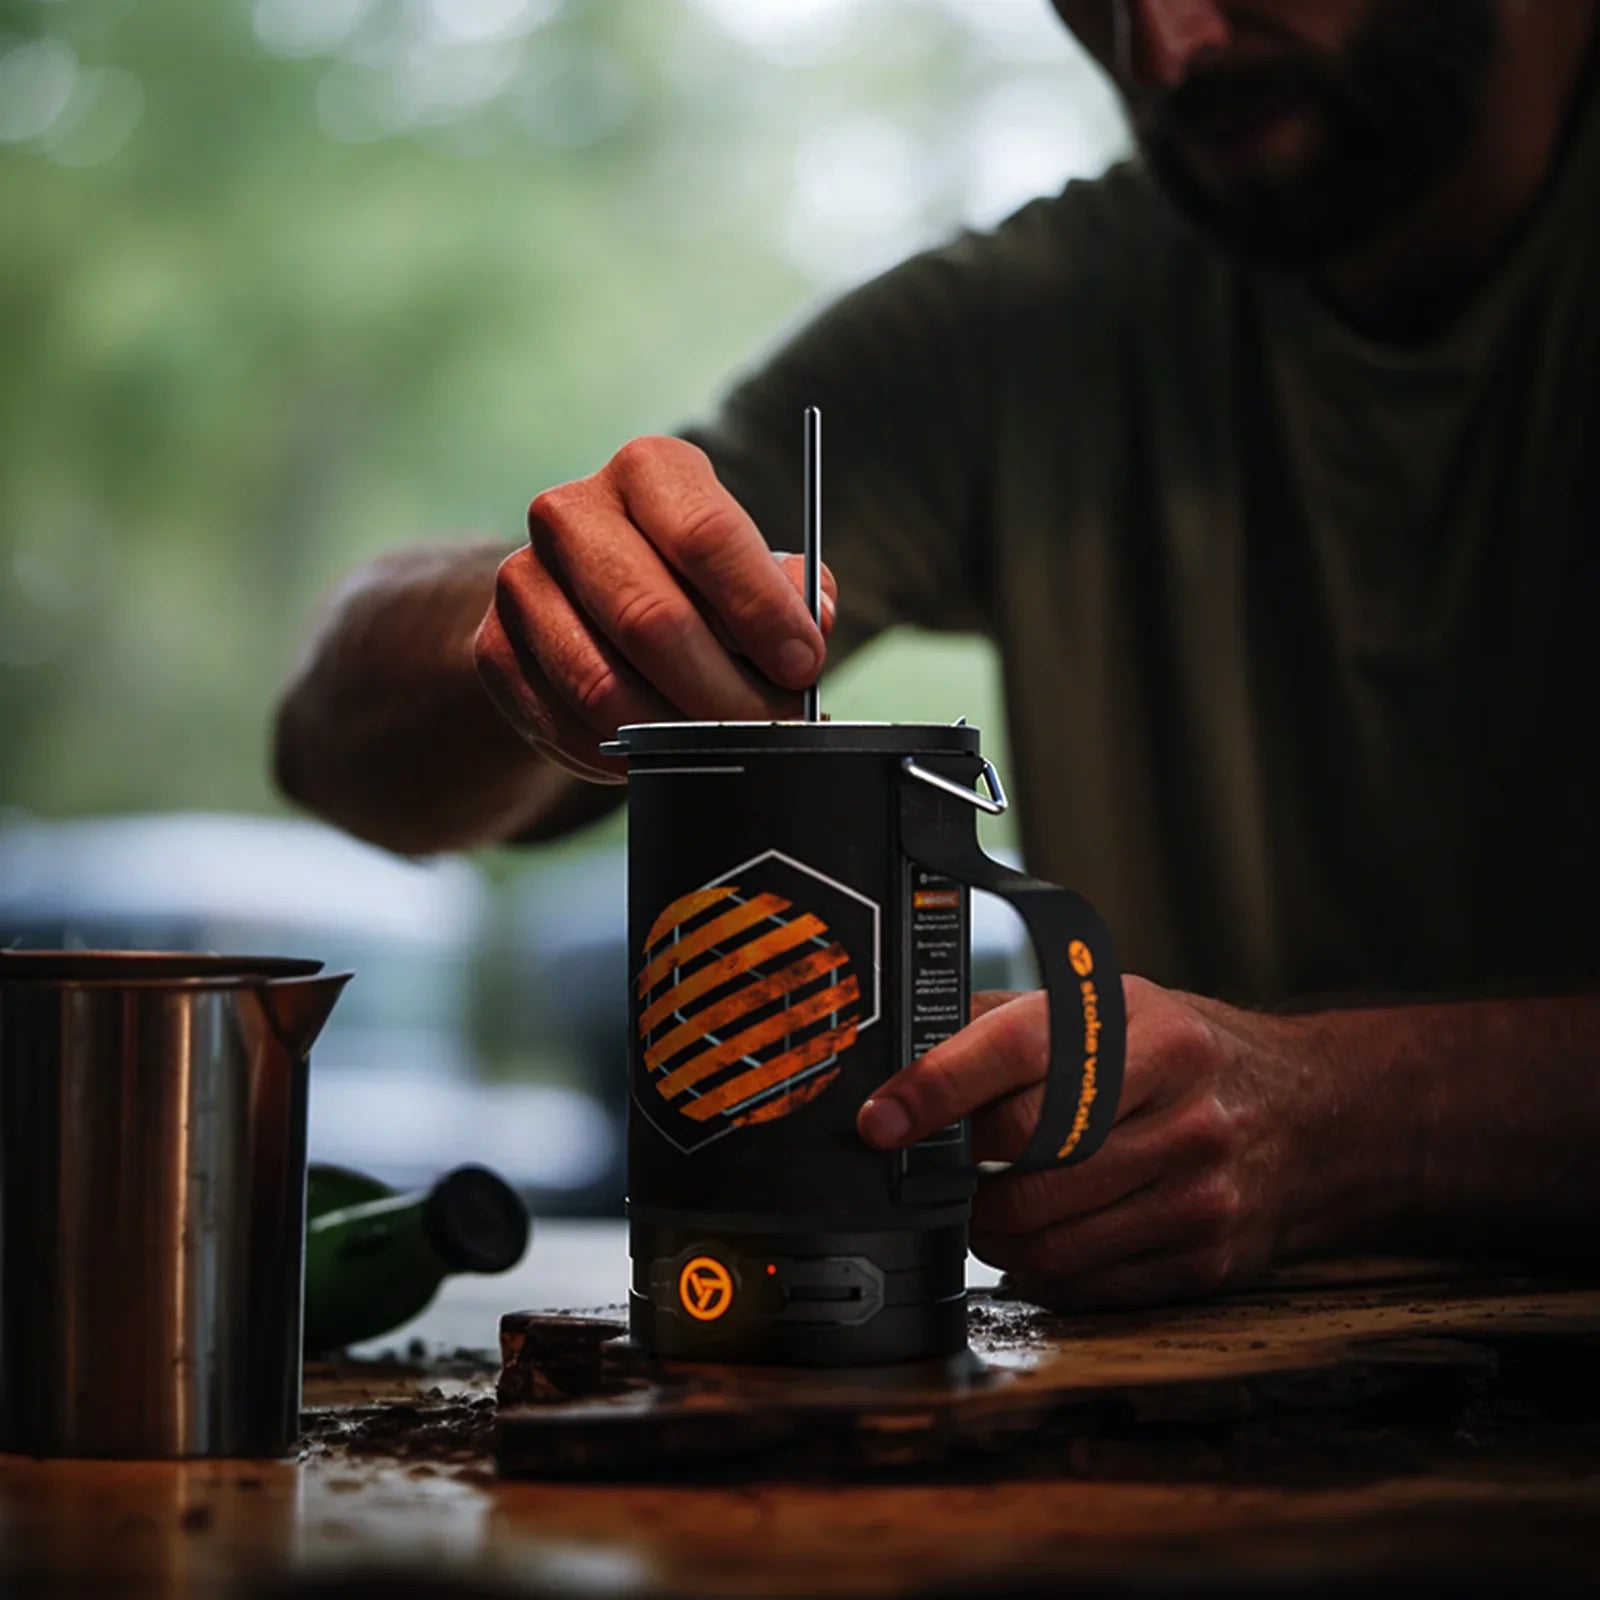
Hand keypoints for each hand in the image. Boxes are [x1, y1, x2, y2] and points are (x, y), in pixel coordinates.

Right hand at [474, 435, 836, 780]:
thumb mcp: (750, 570)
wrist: (582, 608)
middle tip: (771, 727)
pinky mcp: (494, 650)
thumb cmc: (693, 585)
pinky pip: (567, 723)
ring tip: (723, 746)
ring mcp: (521, 581)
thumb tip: (814, 622)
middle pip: (652, 618)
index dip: (762, 612)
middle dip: (725, 691)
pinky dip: (626, 752)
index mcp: (648, 470)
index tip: (803, 668)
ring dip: (676, 733)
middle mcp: (571, 512)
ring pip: (604, 684)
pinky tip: (661, 752)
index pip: (706, 535)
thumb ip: (792, 590)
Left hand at [858, 977, 1331, 1309]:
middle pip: (1023, 1152)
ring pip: (1043, 1231)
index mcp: (1145, 1026)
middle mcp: (1180, 1103)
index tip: (881, 1121)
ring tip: (990, 1205)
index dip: (936, 1088)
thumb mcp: (1116, 1008)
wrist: (1315, 1117)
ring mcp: (1198, 1186)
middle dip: (962, 1168)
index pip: (1019, 1052)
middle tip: (945, 1167)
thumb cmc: (1188, 1057)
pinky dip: (1038, 1267)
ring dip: (990, 1229)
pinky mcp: (1204, 1255)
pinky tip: (1044, 1237)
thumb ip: (1011, 1021)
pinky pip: (1080, 1281)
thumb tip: (903, 1050)